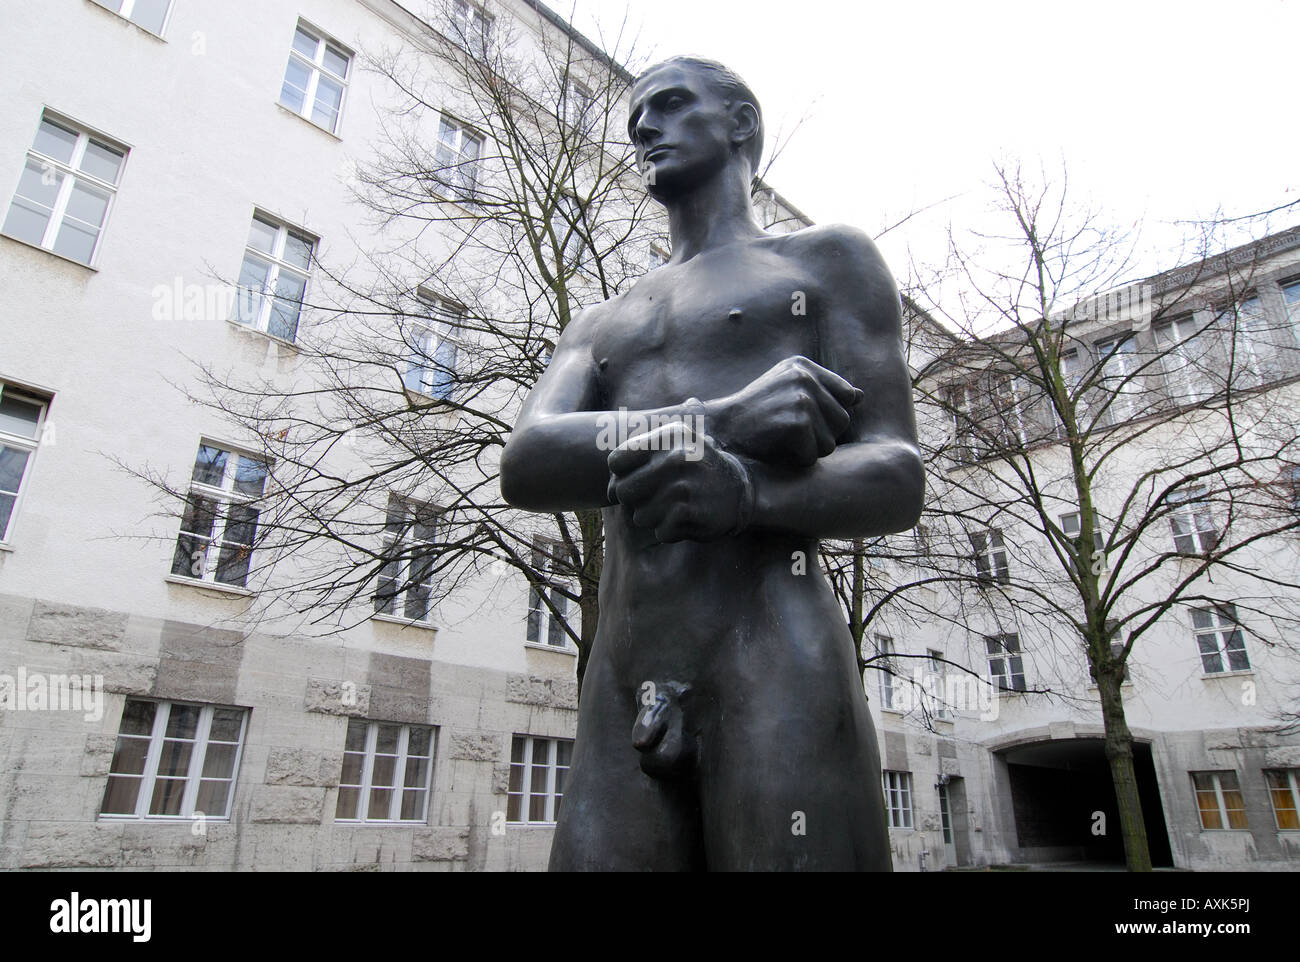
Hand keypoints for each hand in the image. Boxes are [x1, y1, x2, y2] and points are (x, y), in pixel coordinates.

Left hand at [607, 421, 754, 542]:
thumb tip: (606, 485)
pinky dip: (671, 531)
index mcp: (668, 436)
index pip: (616, 461)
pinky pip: (659, 532)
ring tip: (675, 507)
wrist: (740, 492)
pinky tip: (687, 518)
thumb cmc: (696, 468)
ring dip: (654, 518)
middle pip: (623, 491)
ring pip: (639, 516)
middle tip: (656, 498)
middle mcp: (675, 458)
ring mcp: (682, 487)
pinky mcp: (689, 513)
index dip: (620, 476)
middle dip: (635, 500)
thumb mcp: (677, 442)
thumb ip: (639, 453)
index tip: (634, 480)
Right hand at [702, 356, 861, 466]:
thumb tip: (860, 396)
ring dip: (809, 450)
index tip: (800, 419)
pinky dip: (796, 460)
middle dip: (821, 435)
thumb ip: (822, 391)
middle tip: (788, 433)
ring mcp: (802, 398)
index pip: (846, 396)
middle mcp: (805, 377)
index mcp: (803, 366)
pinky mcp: (797, 422)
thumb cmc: (753, 416)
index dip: (827, 416)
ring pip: (831, 441)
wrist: (718, 430)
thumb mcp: (785, 392)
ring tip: (782, 440)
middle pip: (843, 421)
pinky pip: (814, 455)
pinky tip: (776, 449)